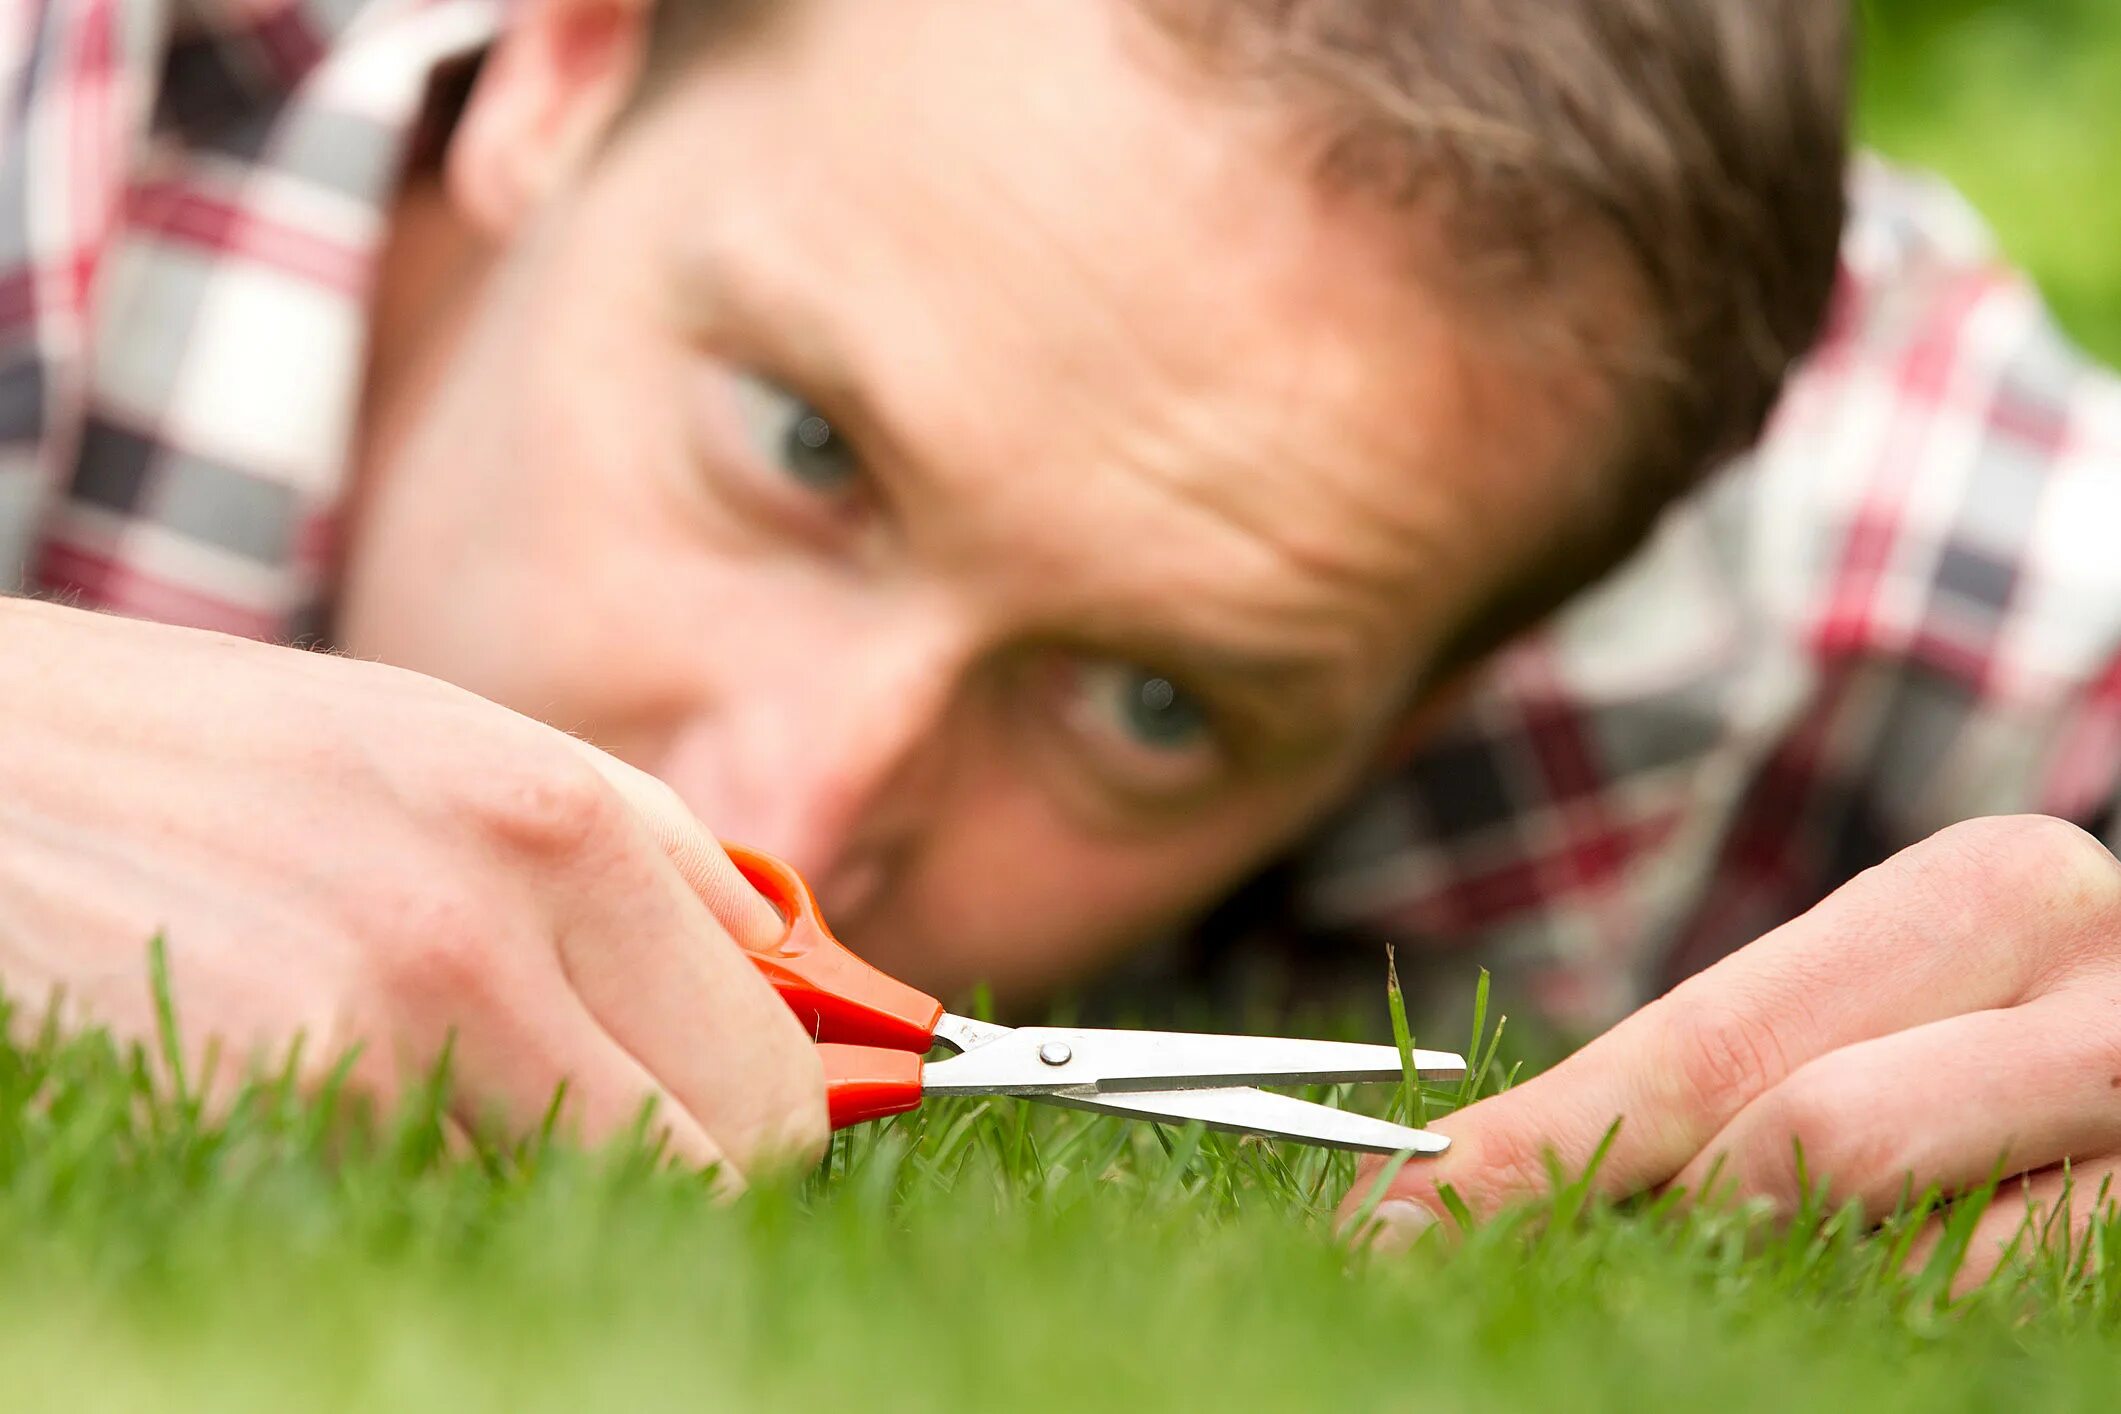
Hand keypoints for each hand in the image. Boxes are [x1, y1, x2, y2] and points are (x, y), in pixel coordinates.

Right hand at [0, 598, 825, 1186]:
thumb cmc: (244, 754)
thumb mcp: (471, 752)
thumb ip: (663, 869)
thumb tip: (821, 990)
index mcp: (561, 822)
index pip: (772, 1072)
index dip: (777, 1114)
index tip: (748, 1114)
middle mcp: (478, 935)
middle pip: (708, 1171)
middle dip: (691, 1163)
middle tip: (615, 1111)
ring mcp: (357, 1044)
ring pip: (567, 1211)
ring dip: (545, 1175)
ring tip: (454, 1077)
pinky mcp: (247, 1123)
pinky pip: (416, 1215)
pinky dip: (417, 1189)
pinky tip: (353, 1098)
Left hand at [1342, 815, 2120, 1285]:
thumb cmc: (1981, 1012)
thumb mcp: (1862, 991)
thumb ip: (1712, 1069)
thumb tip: (1459, 1181)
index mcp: (1983, 896)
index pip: (1712, 1045)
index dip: (1539, 1143)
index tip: (1399, 1216)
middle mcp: (2100, 1010)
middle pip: (1811, 1151)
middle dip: (1674, 1211)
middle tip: (1560, 1253)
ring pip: (1908, 1275)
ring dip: (1783, 1281)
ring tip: (1749, 1257)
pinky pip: (1978, 1328)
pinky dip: (1875, 1323)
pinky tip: (1828, 1299)